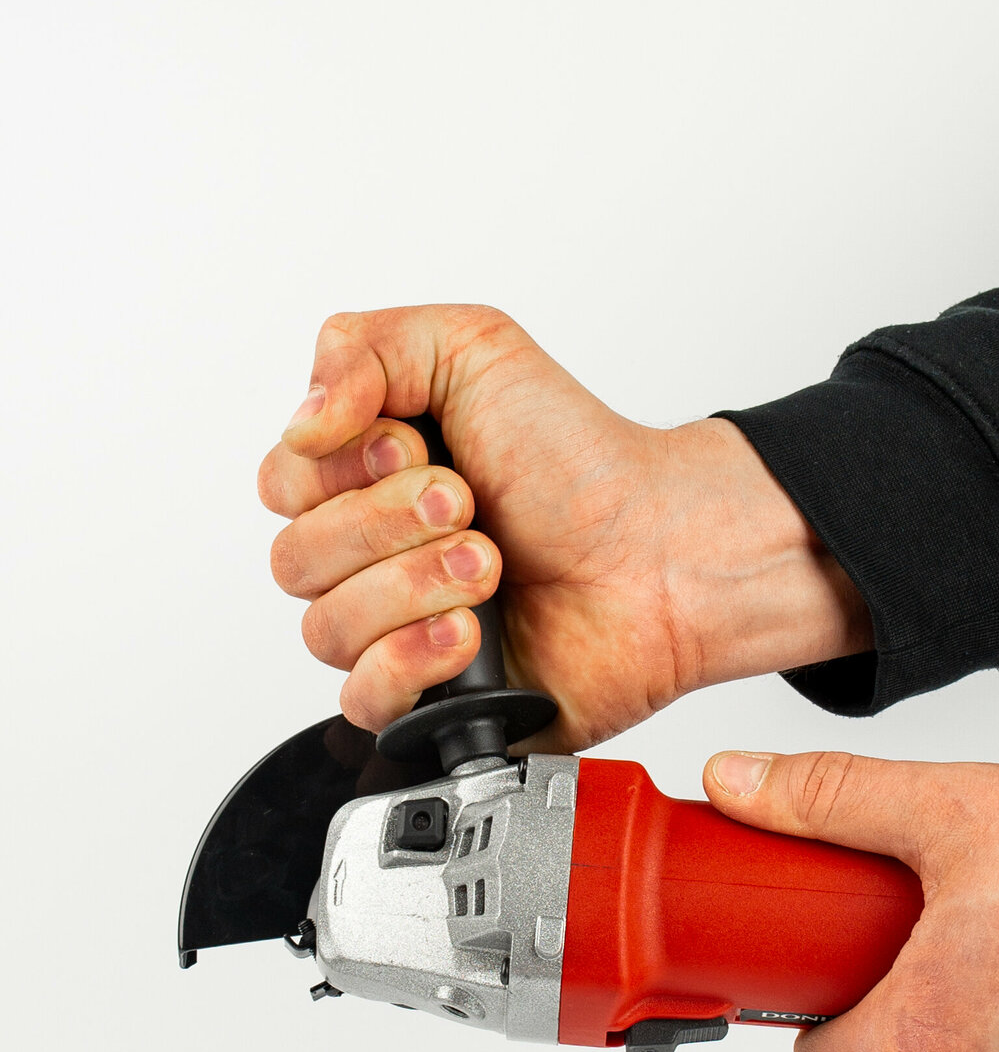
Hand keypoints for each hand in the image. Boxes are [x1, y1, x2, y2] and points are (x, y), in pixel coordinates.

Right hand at [257, 306, 869, 748]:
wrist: (663, 553)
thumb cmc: (583, 463)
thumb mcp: (472, 348)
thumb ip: (363, 348)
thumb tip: (302, 418)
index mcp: (367, 479)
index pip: (283, 484)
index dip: (342, 470)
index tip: (418, 449)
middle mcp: (374, 557)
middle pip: (295, 560)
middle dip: (389, 526)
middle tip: (473, 508)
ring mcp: (399, 631)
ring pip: (326, 629)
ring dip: (413, 587)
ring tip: (491, 568)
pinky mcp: (433, 700)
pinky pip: (362, 702)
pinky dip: (409, 662)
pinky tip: (469, 635)